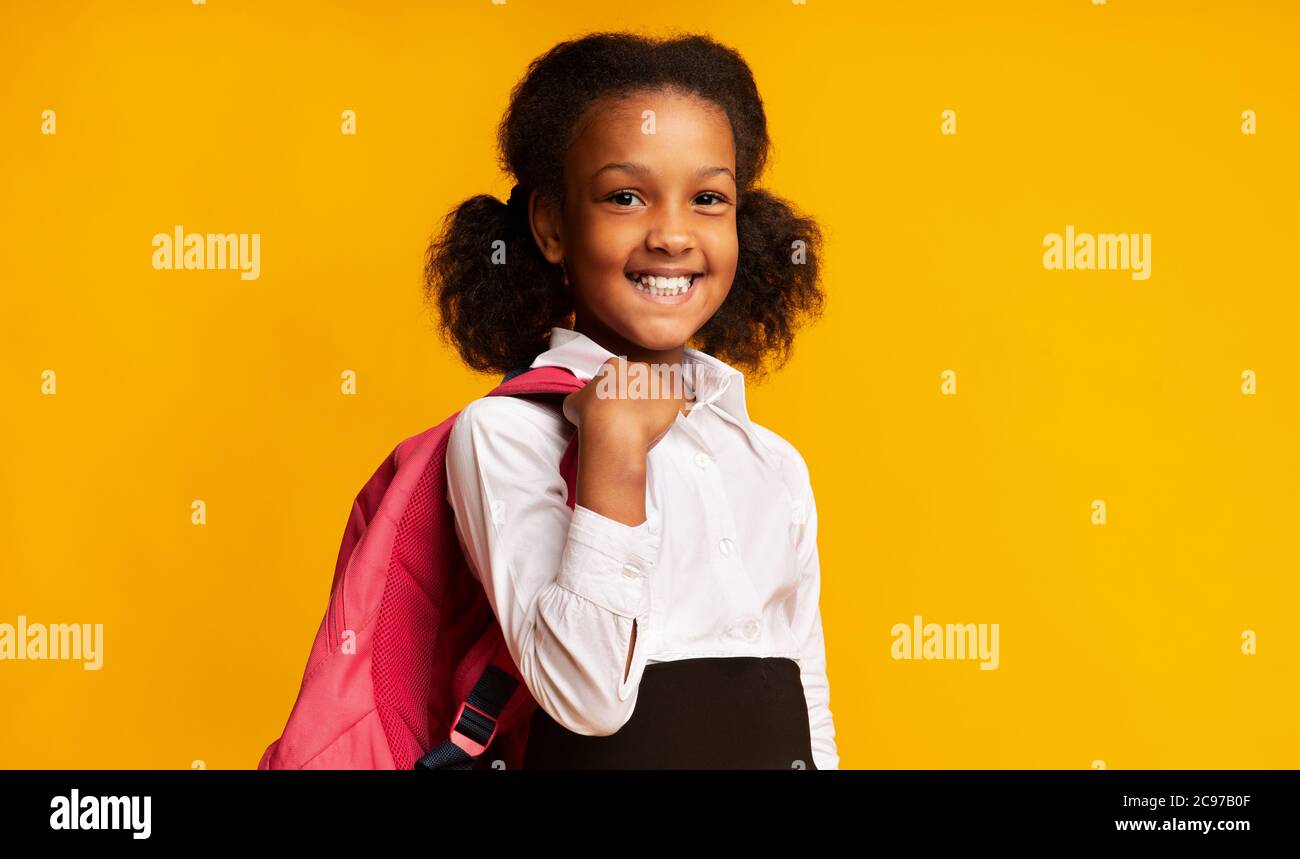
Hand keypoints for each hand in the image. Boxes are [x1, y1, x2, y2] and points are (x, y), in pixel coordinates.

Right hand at [563, 356, 686, 449]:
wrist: (613, 428)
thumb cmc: (591, 414)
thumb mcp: (573, 401)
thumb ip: (581, 397)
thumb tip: (583, 401)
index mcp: (614, 365)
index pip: (616, 375)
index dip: (613, 391)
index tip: (611, 405)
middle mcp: (639, 368)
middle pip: (638, 380)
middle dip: (634, 395)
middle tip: (626, 415)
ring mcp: (658, 382)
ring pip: (656, 393)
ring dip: (651, 404)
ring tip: (641, 423)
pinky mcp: (673, 398)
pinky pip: (673, 405)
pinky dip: (667, 415)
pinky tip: (657, 426)